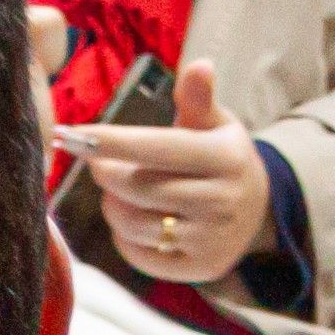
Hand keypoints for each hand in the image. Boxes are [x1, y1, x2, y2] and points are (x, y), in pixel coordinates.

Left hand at [76, 59, 273, 287]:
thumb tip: (200, 65)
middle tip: (98, 163)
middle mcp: (222, 202)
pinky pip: (140, 253)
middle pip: (140, 187)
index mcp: (226, 159)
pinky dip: (124, 236)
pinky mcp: (198, 268)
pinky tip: (132, 217)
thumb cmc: (222, 158)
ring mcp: (211, 240)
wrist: (258, 212)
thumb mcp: (217, 125)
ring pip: (135, 223)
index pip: (159, 148)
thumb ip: (198, 99)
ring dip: (112, 206)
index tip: (76, 134)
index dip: (113, 141)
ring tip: (115, 191)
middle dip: (108, 173)